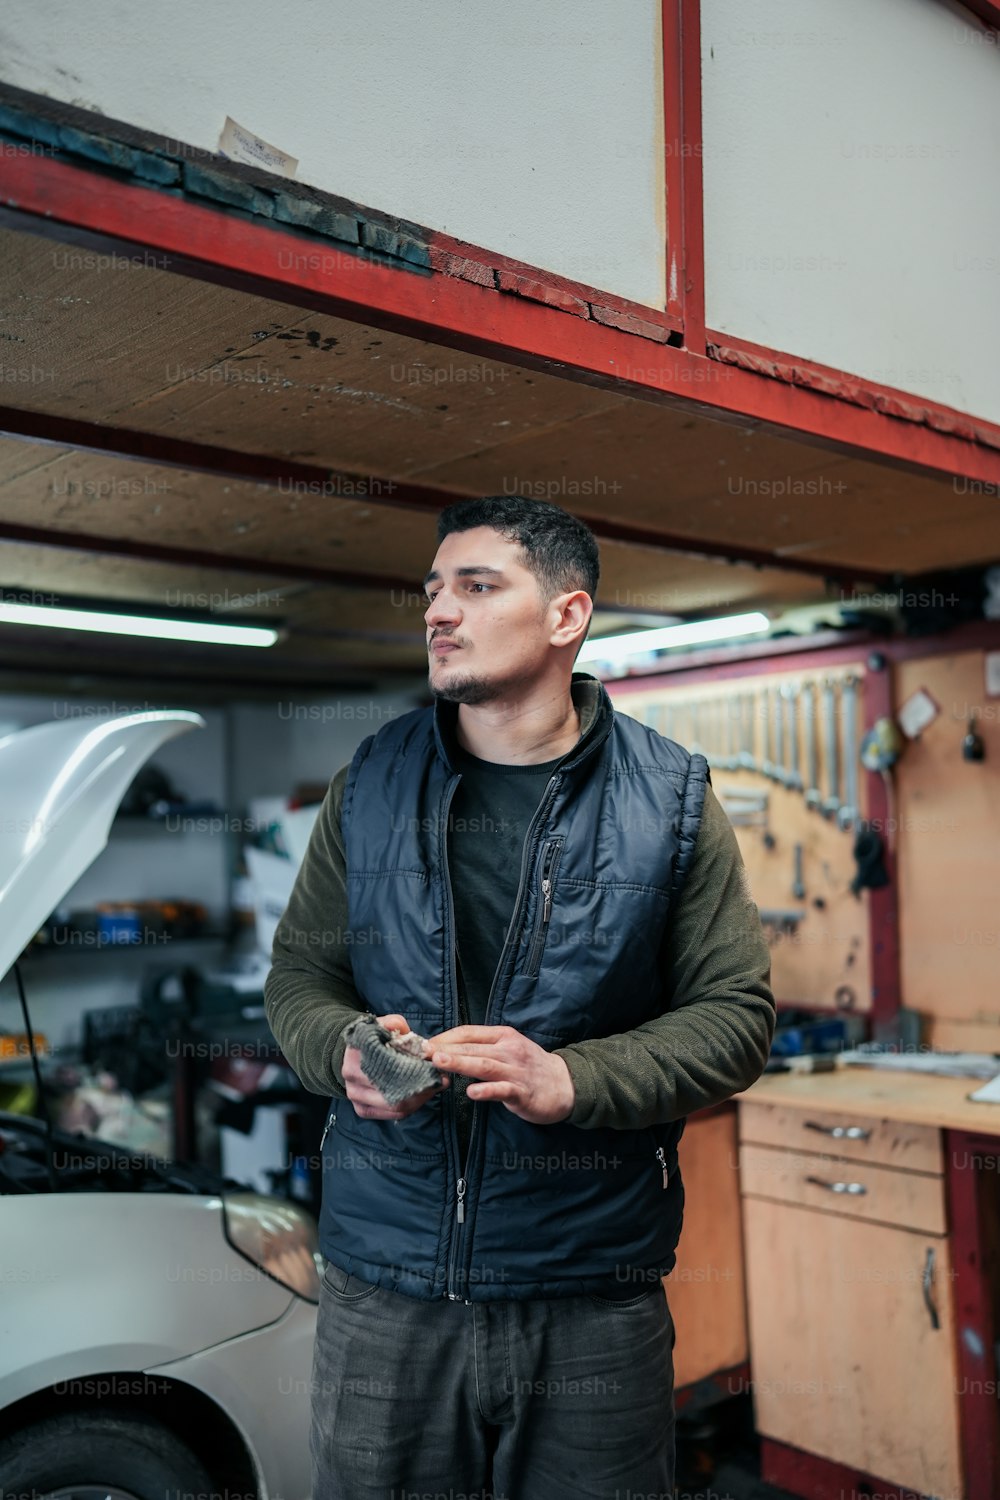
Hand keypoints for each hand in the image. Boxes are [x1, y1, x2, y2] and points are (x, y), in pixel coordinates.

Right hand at [343, 1013, 449, 1119]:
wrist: (353, 1055)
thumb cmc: (373, 1039)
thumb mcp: (382, 1025)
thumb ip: (394, 1023)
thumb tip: (403, 1029)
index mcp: (356, 1052)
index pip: (388, 1064)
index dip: (413, 1066)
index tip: (433, 1064)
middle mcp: (352, 1076)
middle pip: (393, 1088)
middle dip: (421, 1085)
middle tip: (440, 1079)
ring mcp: (355, 1096)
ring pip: (395, 1106)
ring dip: (419, 1099)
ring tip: (434, 1087)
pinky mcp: (362, 1110)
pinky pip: (392, 1114)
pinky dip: (411, 1107)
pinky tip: (422, 1097)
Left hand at [425, 1024, 574, 1124]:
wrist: (565, 1085)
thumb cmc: (529, 1067)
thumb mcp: (508, 1048)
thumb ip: (482, 1048)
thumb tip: (447, 1049)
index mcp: (503, 1036)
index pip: (468, 1032)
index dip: (445, 1037)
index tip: (424, 1044)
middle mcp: (509, 1050)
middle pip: (472, 1047)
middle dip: (446, 1049)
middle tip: (422, 1051)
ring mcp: (516, 1071)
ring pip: (484, 1065)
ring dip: (460, 1063)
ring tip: (440, 1062)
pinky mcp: (522, 1092)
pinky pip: (502, 1090)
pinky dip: (486, 1091)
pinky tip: (471, 1093)